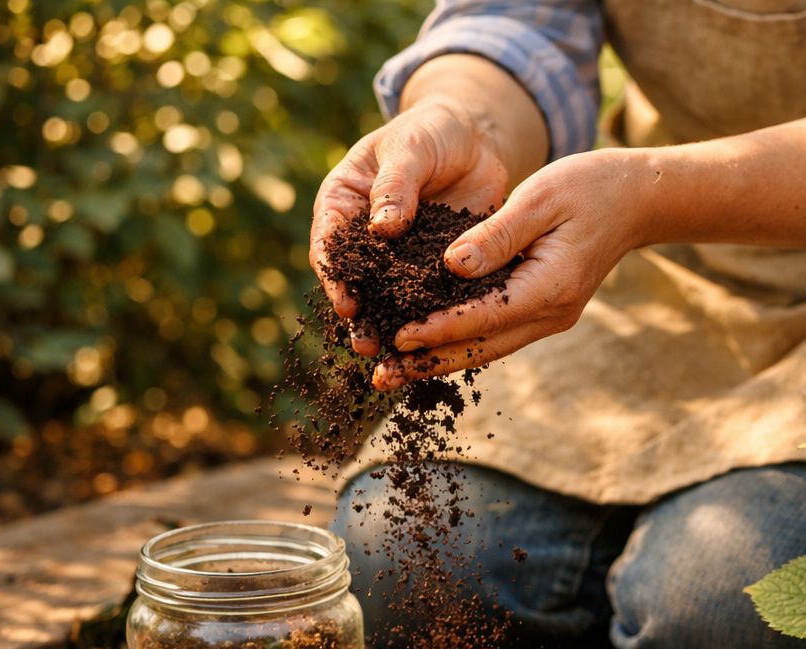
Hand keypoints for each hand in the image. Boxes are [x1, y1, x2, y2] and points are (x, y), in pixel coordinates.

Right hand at [310, 97, 512, 356]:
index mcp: (344, 204)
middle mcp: (366, 237)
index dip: (337, 277)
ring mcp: (400, 257)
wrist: (473, 138)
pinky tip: (441, 344)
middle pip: (358, 283)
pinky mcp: (434, 267)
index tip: (348, 303)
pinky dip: (433, 319)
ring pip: (391, 298)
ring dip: (393, 327)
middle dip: (362, 317)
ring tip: (398, 359)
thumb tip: (381, 228)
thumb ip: (395, 186)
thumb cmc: (430, 132)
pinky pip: (430, 297)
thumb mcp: (410, 149)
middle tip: (369, 347)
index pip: (332, 246)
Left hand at [371, 149, 648, 390]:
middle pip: (483, 348)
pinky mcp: (544, 311)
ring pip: (488, 348)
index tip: (399, 338)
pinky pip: (497, 335)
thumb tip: (451, 265)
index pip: (486, 316)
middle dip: (430, 362)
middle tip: (381, 376)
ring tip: (395, 371)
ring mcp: (551, 317)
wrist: (635, 200)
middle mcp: (552, 313)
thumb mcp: (540, 198)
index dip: (440, 329)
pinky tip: (427, 348)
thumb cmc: (589, 187)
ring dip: (441, 360)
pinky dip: (461, 342)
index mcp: (552, 286)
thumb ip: (496, 234)